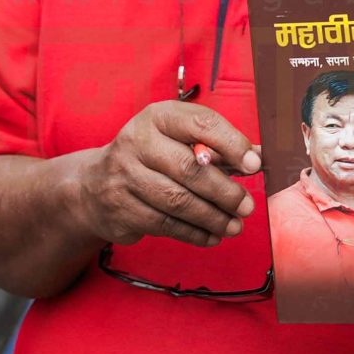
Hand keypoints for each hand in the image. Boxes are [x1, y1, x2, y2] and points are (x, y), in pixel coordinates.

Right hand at [69, 101, 260, 249]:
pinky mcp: (120, 208)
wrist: (94, 186)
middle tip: (247, 206)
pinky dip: (194, 233)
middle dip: (225, 191)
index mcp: (157, 117)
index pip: (200, 123)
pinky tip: (212, 236)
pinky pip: (165, 225)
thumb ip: (218, 148)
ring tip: (234, 226)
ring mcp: (124, 176)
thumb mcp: (178, 141)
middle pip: (189, 168)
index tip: (255, 164)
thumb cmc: (150, 159)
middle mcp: (136, 141)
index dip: (232, 144)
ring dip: (213, 217)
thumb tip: (259, 157)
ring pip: (178, 201)